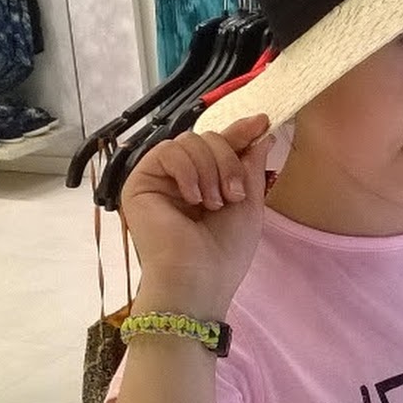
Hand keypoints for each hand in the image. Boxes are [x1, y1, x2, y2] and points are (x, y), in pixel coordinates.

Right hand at [120, 114, 273, 317]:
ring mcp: (161, 179)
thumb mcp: (249, 202)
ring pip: (190, 142)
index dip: (241, 131)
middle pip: (208, 138)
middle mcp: (182, 178)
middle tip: (234, 195)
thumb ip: (251, 165)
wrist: (198, 281)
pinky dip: (187, 170)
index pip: (222, 144)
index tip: (263, 122)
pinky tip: (192, 197)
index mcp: (207, 182)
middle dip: (228, 161)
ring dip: (210, 170)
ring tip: (213, 203)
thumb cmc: (225, 251)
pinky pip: (168, 151)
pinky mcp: (140, 182)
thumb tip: (261, 131)